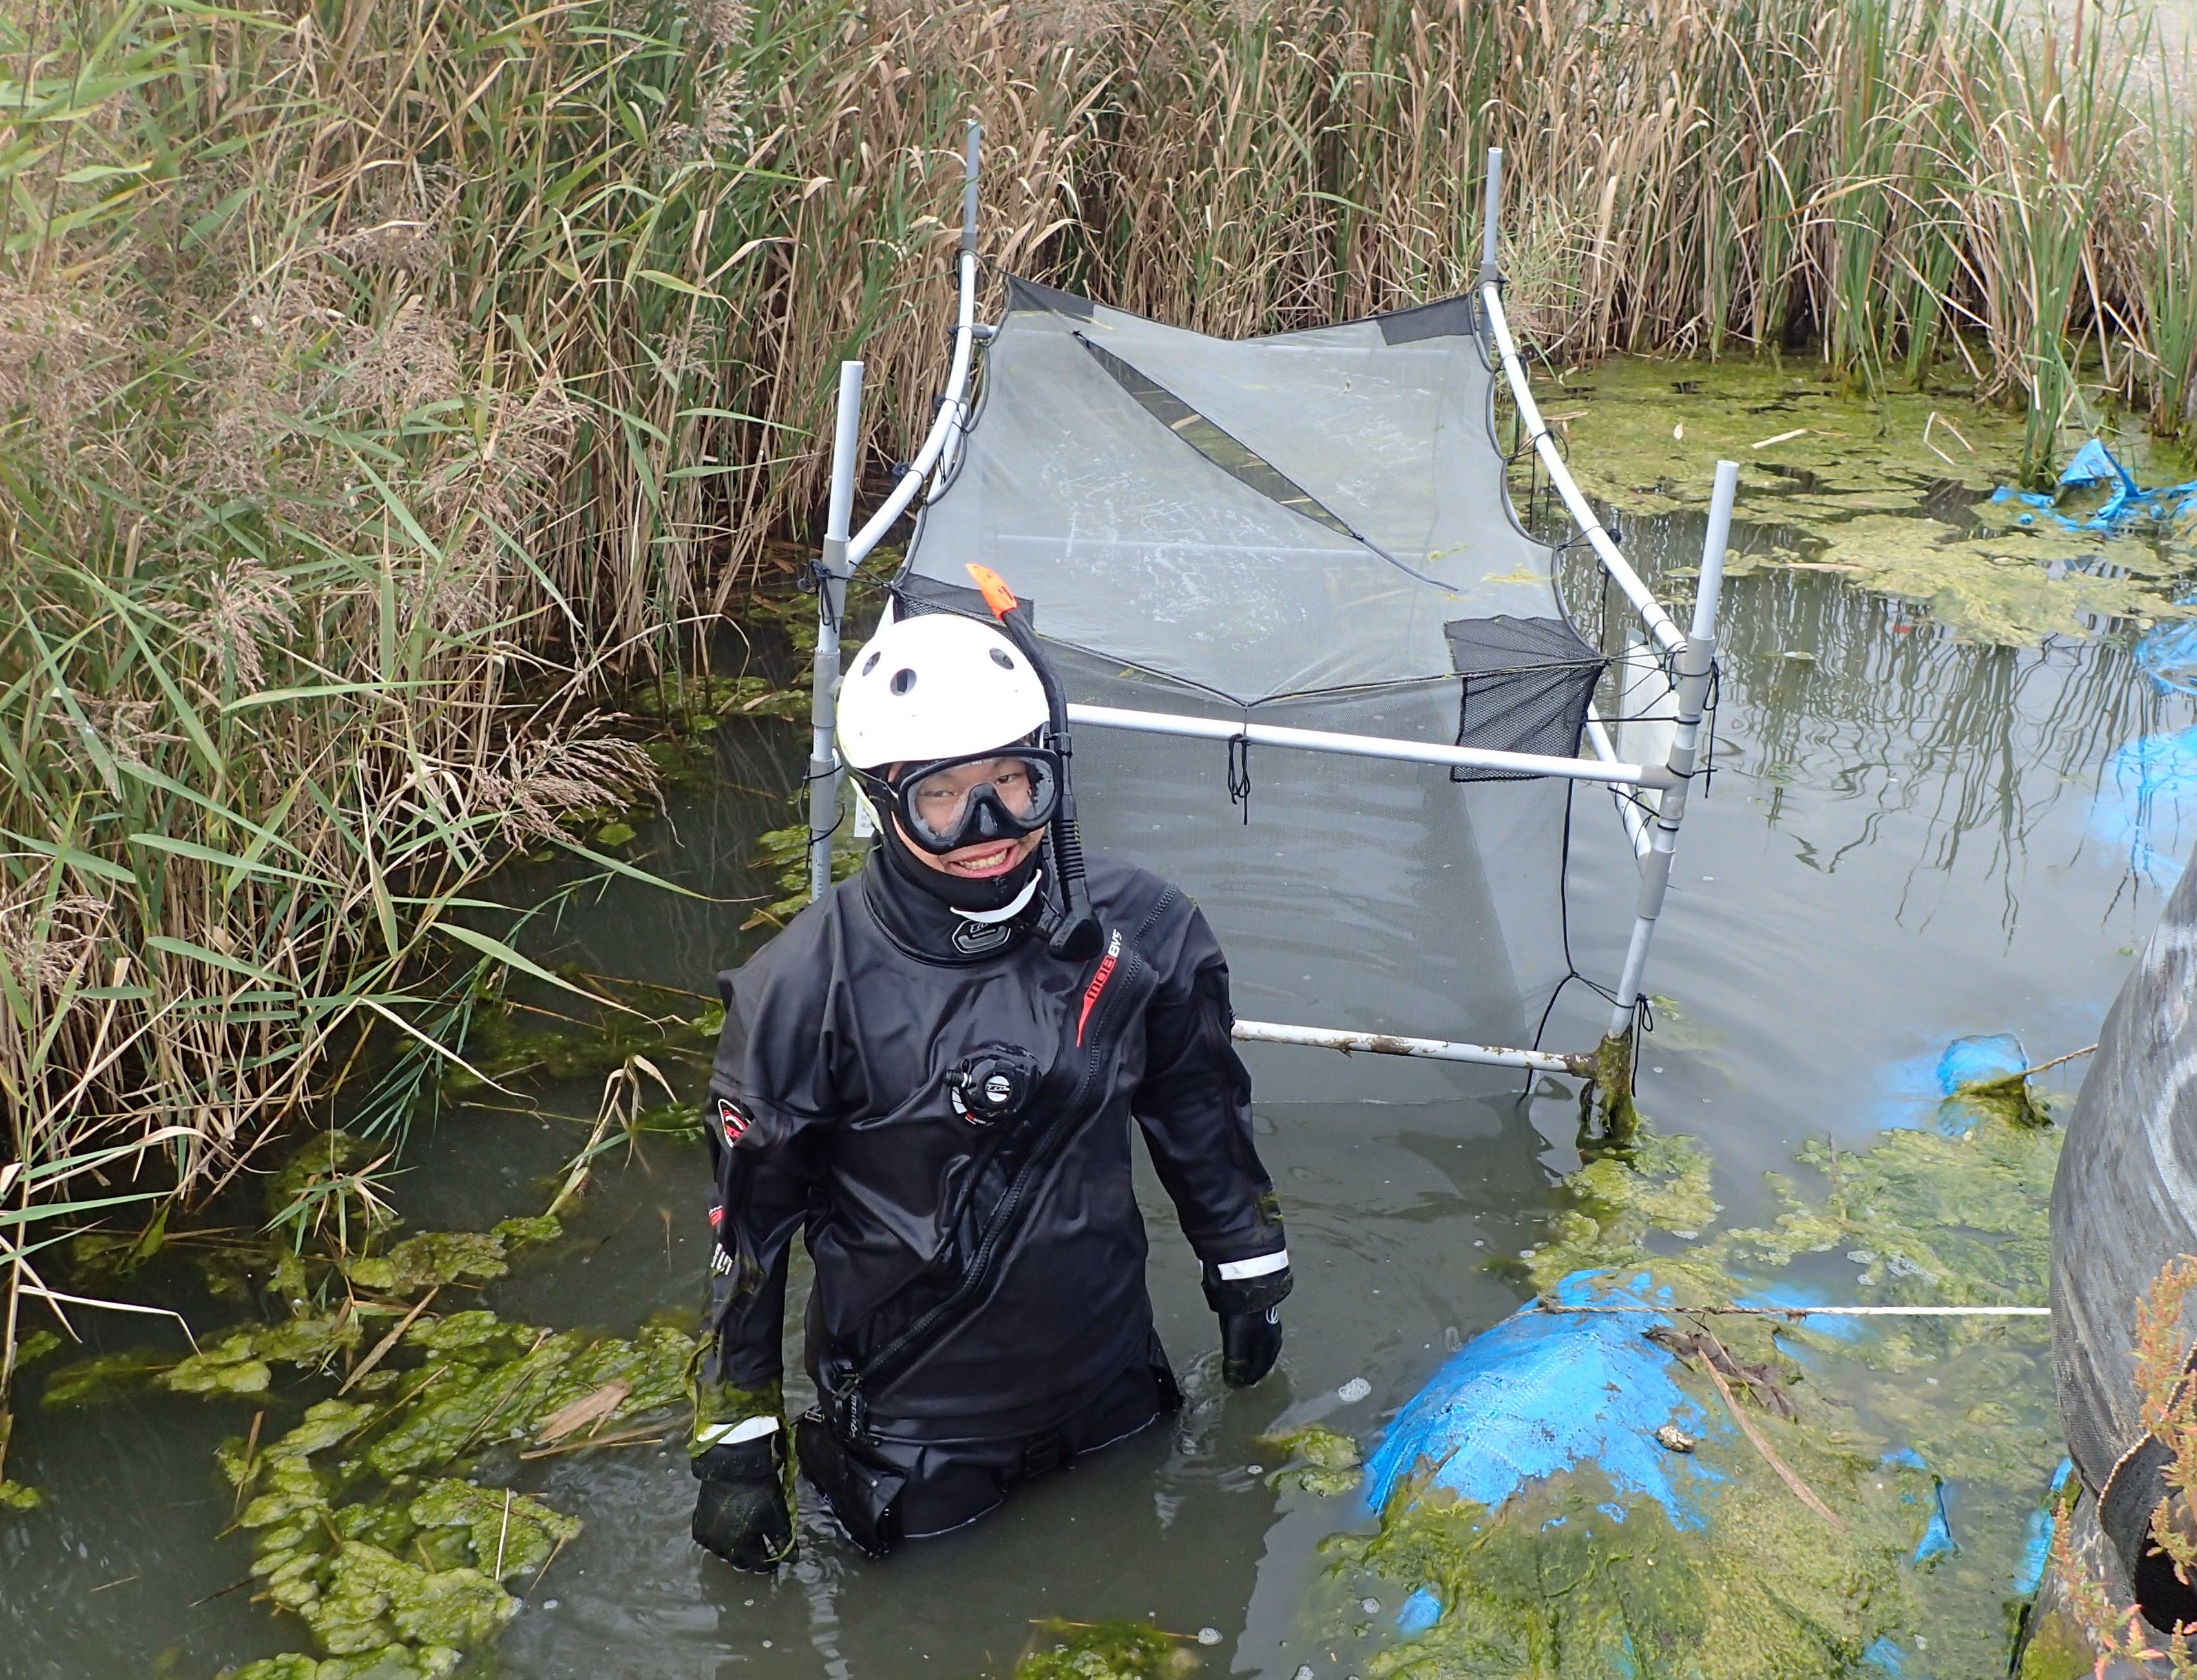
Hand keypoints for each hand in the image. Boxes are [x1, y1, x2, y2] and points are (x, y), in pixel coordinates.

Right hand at [691, 1431, 793, 1570]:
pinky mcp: (698, 1526)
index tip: (774, 1560)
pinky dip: (716, 1540)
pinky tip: (723, 1532)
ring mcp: (709, 1537)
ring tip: (741, 1539)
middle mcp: (723, 1547)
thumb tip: (792, 1560)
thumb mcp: (777, 1516)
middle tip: (758, 1548)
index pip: (758, 1565)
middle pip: (739, 1561)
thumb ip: (784, 1541)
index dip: (769, 1564)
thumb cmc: (759, 1492)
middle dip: (750, 1558)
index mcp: (744, 1547)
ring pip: (722, 1553)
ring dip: (733, 1550)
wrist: (733, 1468)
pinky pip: (708, 1541)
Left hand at [1220, 1306, 1281, 1386]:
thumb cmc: (1243, 1319)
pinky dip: (1254, 1345)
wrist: (1248, 1287)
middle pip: (1265, 1360)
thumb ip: (1234, 1364)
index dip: (1249, 1379)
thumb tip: (1233, 1383)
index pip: (1260, 1370)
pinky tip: (1249, 1341)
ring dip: (1255, 1356)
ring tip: (1247, 1361)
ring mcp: (1272, 1326)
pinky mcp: (1266, 1315)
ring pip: (1264, 1348)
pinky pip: (1261, 1337)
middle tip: (1246, 1376)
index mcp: (1269, 1348)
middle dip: (1255, 1369)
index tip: (1240, 1384)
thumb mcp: (1235, 1344)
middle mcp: (1274, 1338)